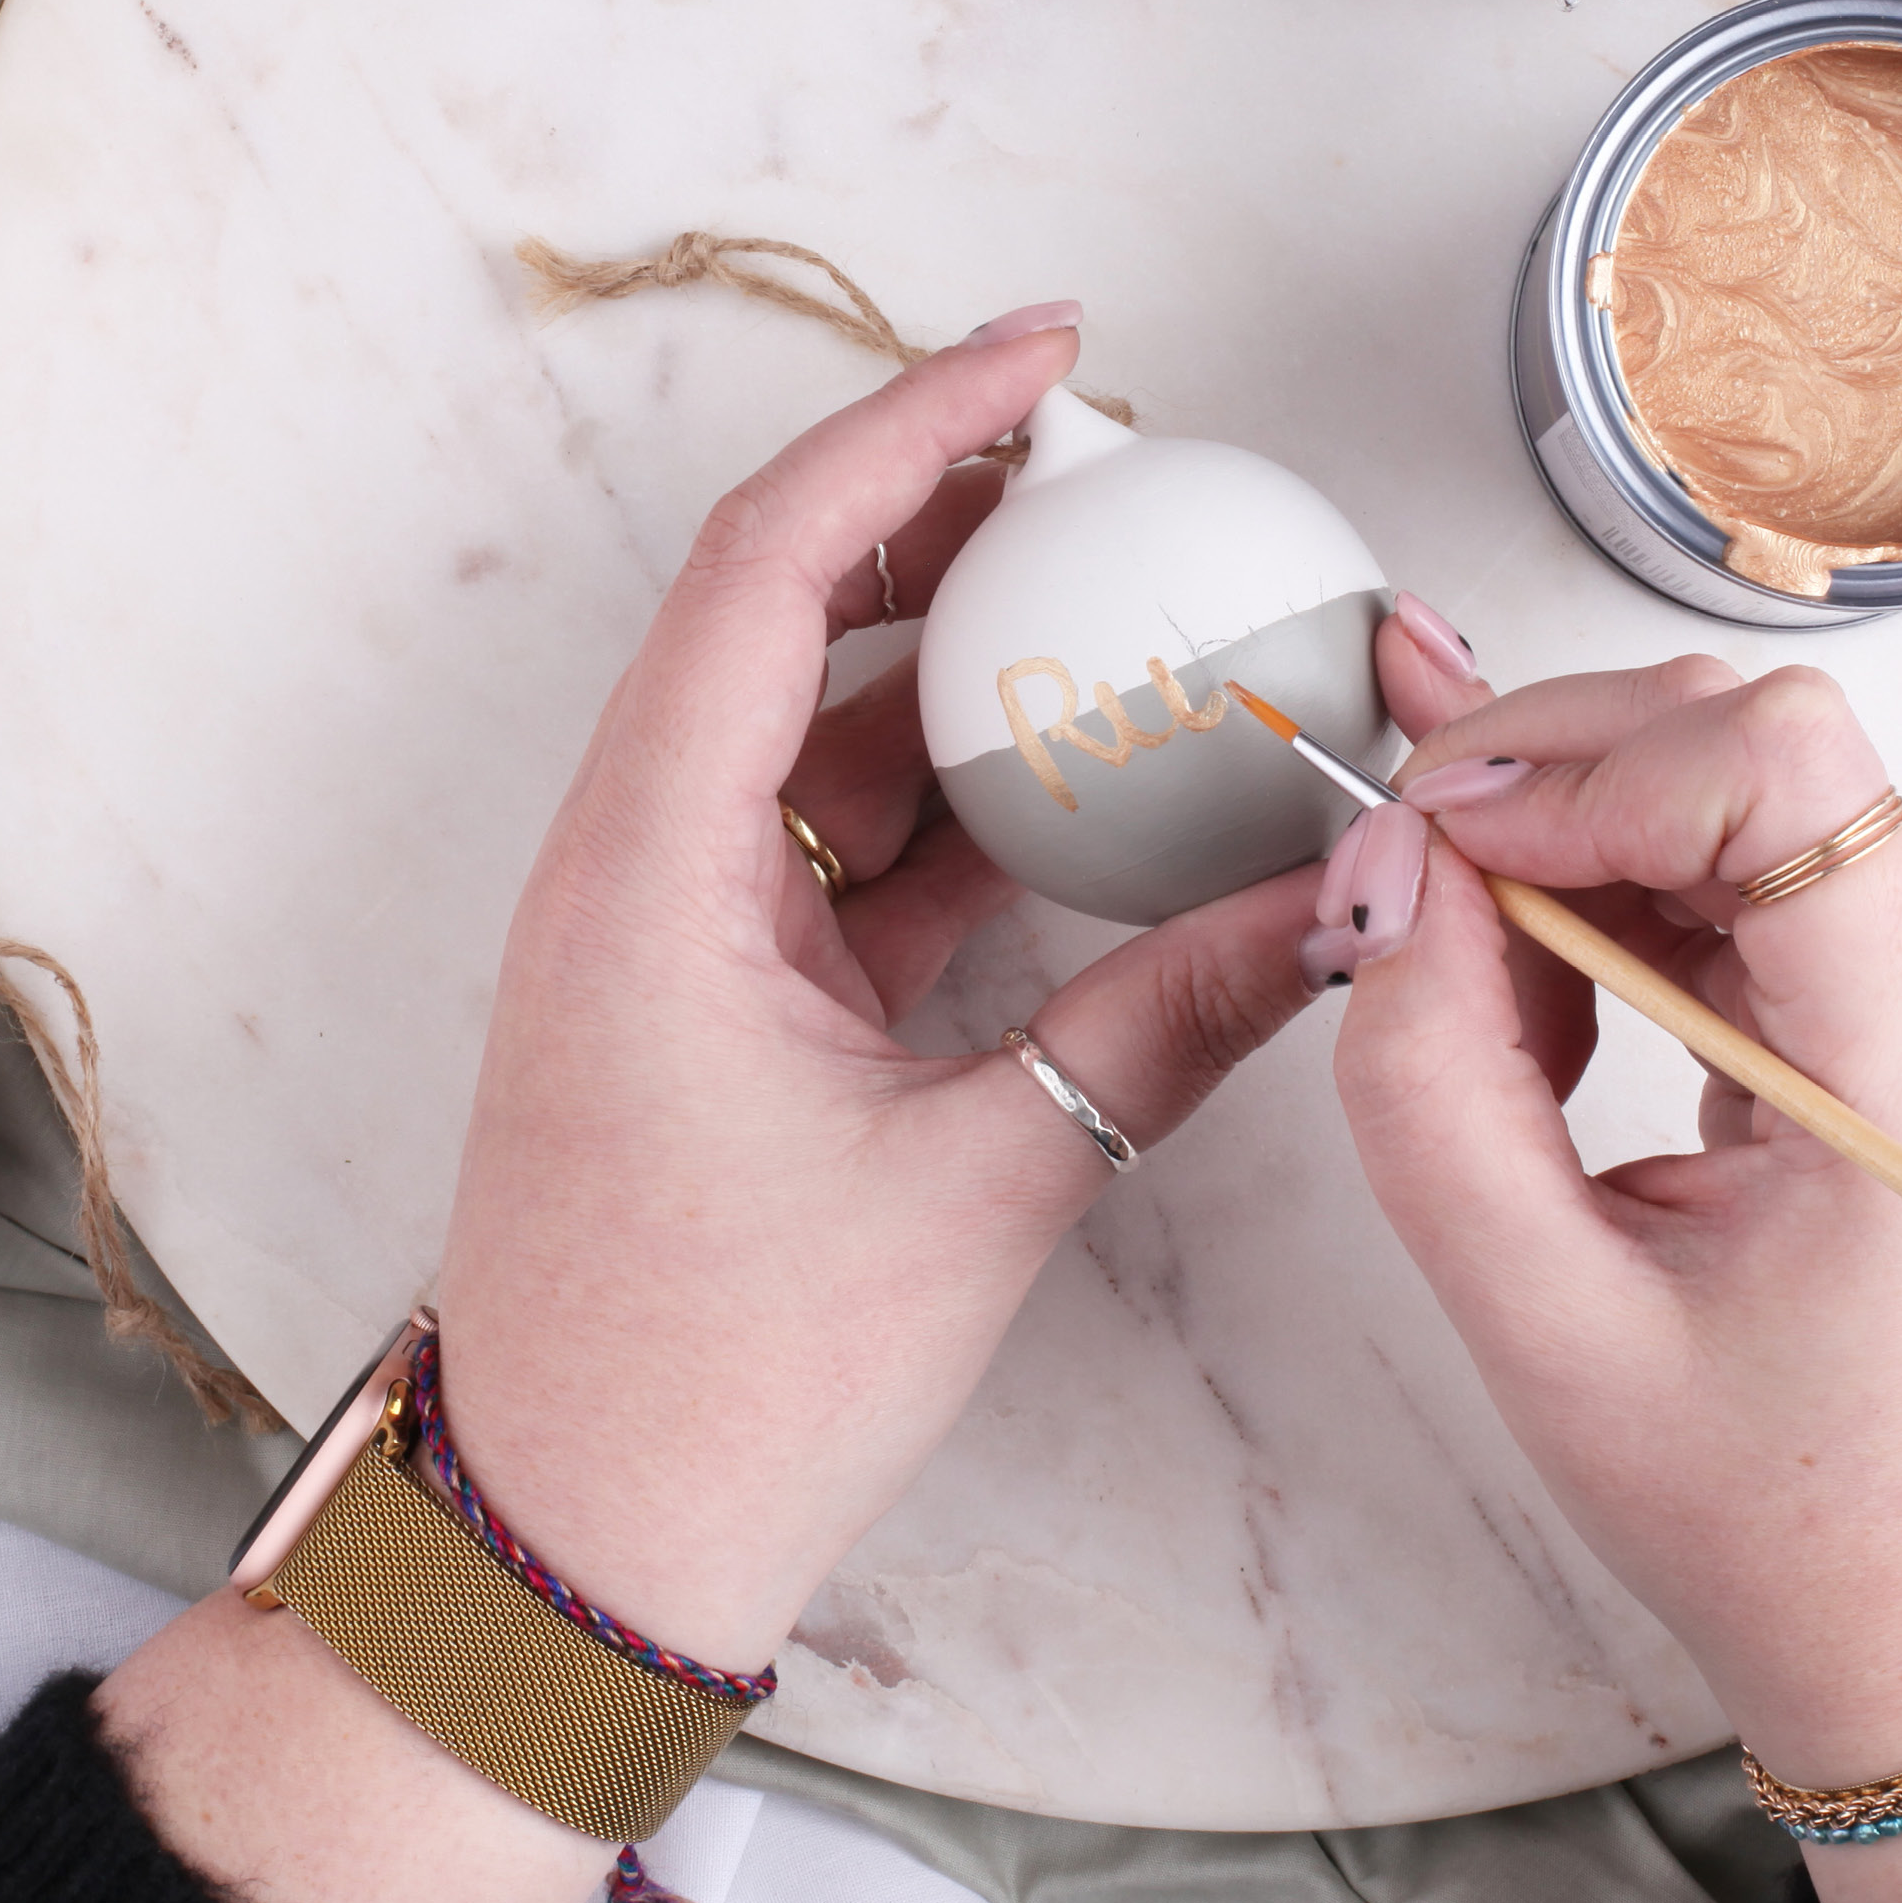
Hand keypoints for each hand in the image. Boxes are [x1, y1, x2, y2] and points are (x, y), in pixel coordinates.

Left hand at [101, 311, 1324, 1901]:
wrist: (571, 1549)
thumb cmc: (722, 1379)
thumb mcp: (979, 1183)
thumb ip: (1161, 1020)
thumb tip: (1330, 905)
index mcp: (653, 865)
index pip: (775, 567)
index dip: (910, 430)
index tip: (1048, 353)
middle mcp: (637, 859)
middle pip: (782, 604)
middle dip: (937, 502)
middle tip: (1104, 445)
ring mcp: (671, 922)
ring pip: (815, 717)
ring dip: (950, 643)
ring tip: (1112, 581)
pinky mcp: (716, 989)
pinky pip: (839, 834)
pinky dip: (950, 786)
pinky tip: (1077, 767)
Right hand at [1322, 616, 1901, 1902]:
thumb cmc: (1778, 1516)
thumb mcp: (1549, 1332)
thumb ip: (1434, 1093)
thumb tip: (1381, 871)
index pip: (1784, 766)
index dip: (1589, 768)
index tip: (1445, 858)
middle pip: (1739, 731)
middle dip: (1543, 771)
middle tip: (1406, 896)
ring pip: (1714, 779)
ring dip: (1555, 836)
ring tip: (1464, 987)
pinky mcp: (1855, 1010)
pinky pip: (1712, 867)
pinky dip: (1588, 894)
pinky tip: (1521, 1007)